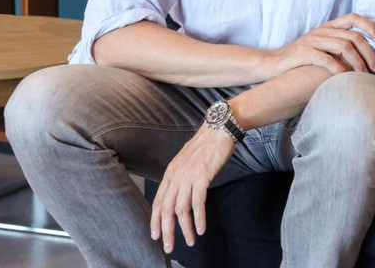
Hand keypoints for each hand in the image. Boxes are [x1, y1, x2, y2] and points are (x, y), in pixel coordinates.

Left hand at [150, 125, 234, 253]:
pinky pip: (198, 203)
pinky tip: (201, 228)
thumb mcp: (187, 161)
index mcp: (170, 172)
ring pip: (181, 209)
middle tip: (169, 247)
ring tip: (190, 241)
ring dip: (185, 229)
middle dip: (166, 231)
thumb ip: (181, 176)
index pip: (159, 201)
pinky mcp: (202, 176)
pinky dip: (199, 218)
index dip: (156, 220)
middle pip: (167, 209)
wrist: (218, 128)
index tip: (156, 235)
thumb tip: (180, 193)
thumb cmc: (206, 145)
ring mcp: (188, 176)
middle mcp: (176, 175)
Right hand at [268, 13, 374, 76]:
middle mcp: (322, 30)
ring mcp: (312, 40)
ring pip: (343, 46)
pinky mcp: (303, 53)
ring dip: (357, 61)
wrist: (274, 64)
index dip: (369, 25)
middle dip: (369, 52)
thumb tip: (366, 56)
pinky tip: (343, 76)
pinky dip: (337, 67)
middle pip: (353, 36)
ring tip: (363, 74)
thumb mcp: (321, 46)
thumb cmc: (301, 59)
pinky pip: (325, 58)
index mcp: (328, 26)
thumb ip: (339, 46)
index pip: (353, 17)